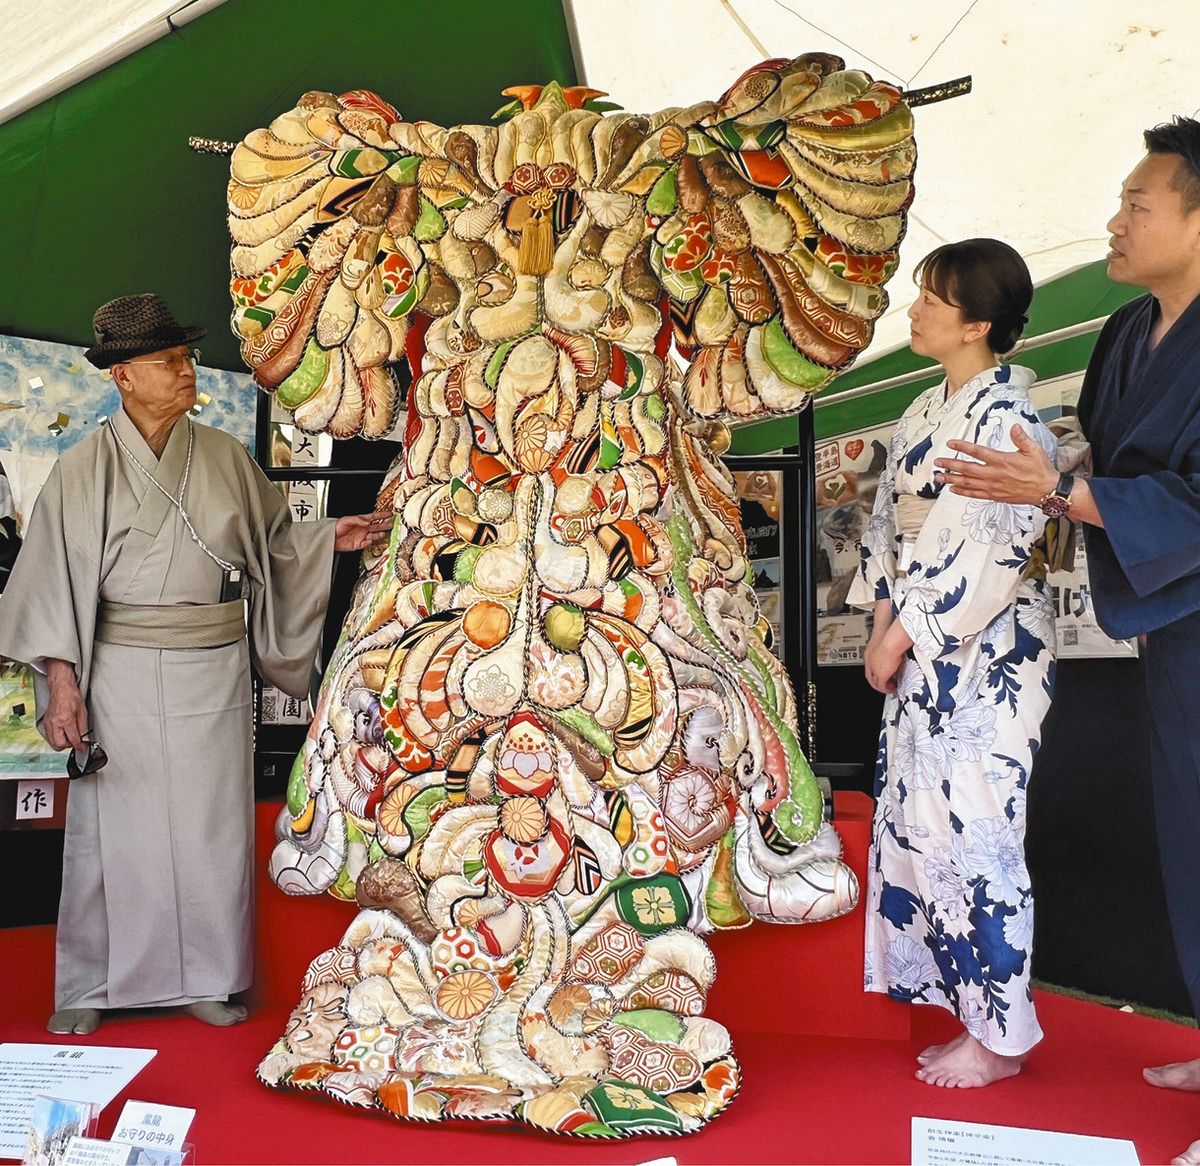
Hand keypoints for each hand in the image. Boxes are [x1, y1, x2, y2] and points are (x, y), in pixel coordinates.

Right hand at [44, 661, 88, 751]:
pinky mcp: (45, 723)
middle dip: (69, 746)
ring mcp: (48, 724)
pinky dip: (56, 738)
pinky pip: (49, 737)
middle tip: (75, 741)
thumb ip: (84, 728)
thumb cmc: (72, 697)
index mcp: (66, 720)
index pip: (73, 740)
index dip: (80, 745)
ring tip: (69, 736)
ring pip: (52, 743)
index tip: (83, 747)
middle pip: (59, 745)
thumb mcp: (83, 712)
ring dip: (62, 743)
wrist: (60, 688)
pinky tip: (62, 732)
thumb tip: (86, 739)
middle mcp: (55, 723)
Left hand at [334, 512, 392, 552]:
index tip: (390, 514)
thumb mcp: (346, 520)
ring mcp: (361, 536)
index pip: (374, 517)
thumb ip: (357, 520)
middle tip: (391, 524)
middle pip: (376, 526)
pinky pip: (367, 543)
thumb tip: (367, 522)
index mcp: (360, 520)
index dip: (382, 515)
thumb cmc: (335, 527)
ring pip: (374, 535)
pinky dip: (370, 542)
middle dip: (384, 525)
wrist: (329, 538)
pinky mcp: (359, 544)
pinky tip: (372, 540)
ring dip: (379, 534)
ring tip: (384, 533)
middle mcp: (363, 528)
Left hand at [864, 635, 905, 694]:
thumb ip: (889, 651)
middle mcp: (870, 662)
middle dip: (877, 681)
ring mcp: (874, 669)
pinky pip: (881, 686)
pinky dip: (886, 689)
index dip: (875, 672)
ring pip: (875, 682)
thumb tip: (895, 652)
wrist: (891, 641)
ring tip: (890, 687)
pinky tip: (891, 689)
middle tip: (885, 684)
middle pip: (870, 676)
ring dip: (882, 686)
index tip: (883, 673)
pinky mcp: (881, 675)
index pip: (870, 666)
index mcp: (869, 654)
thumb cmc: (891, 638)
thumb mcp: (887, 644)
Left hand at [933, 425, 1057, 503]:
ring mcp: (992, 486)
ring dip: (951, 479)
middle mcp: (994, 474)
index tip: (950, 443)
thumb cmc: (1040, 469)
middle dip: (950, 465)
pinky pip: (974, 494)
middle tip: (937, 462)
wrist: (1046, 490)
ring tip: (938, 477)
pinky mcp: (994, 496)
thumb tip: (1014, 427)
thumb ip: (1021, 438)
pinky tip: (953, 489)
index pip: (977, 452)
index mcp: (1002, 460)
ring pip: (967, 483)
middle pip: (967, 469)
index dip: (962, 447)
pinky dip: (962, 492)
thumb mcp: (1034, 450)